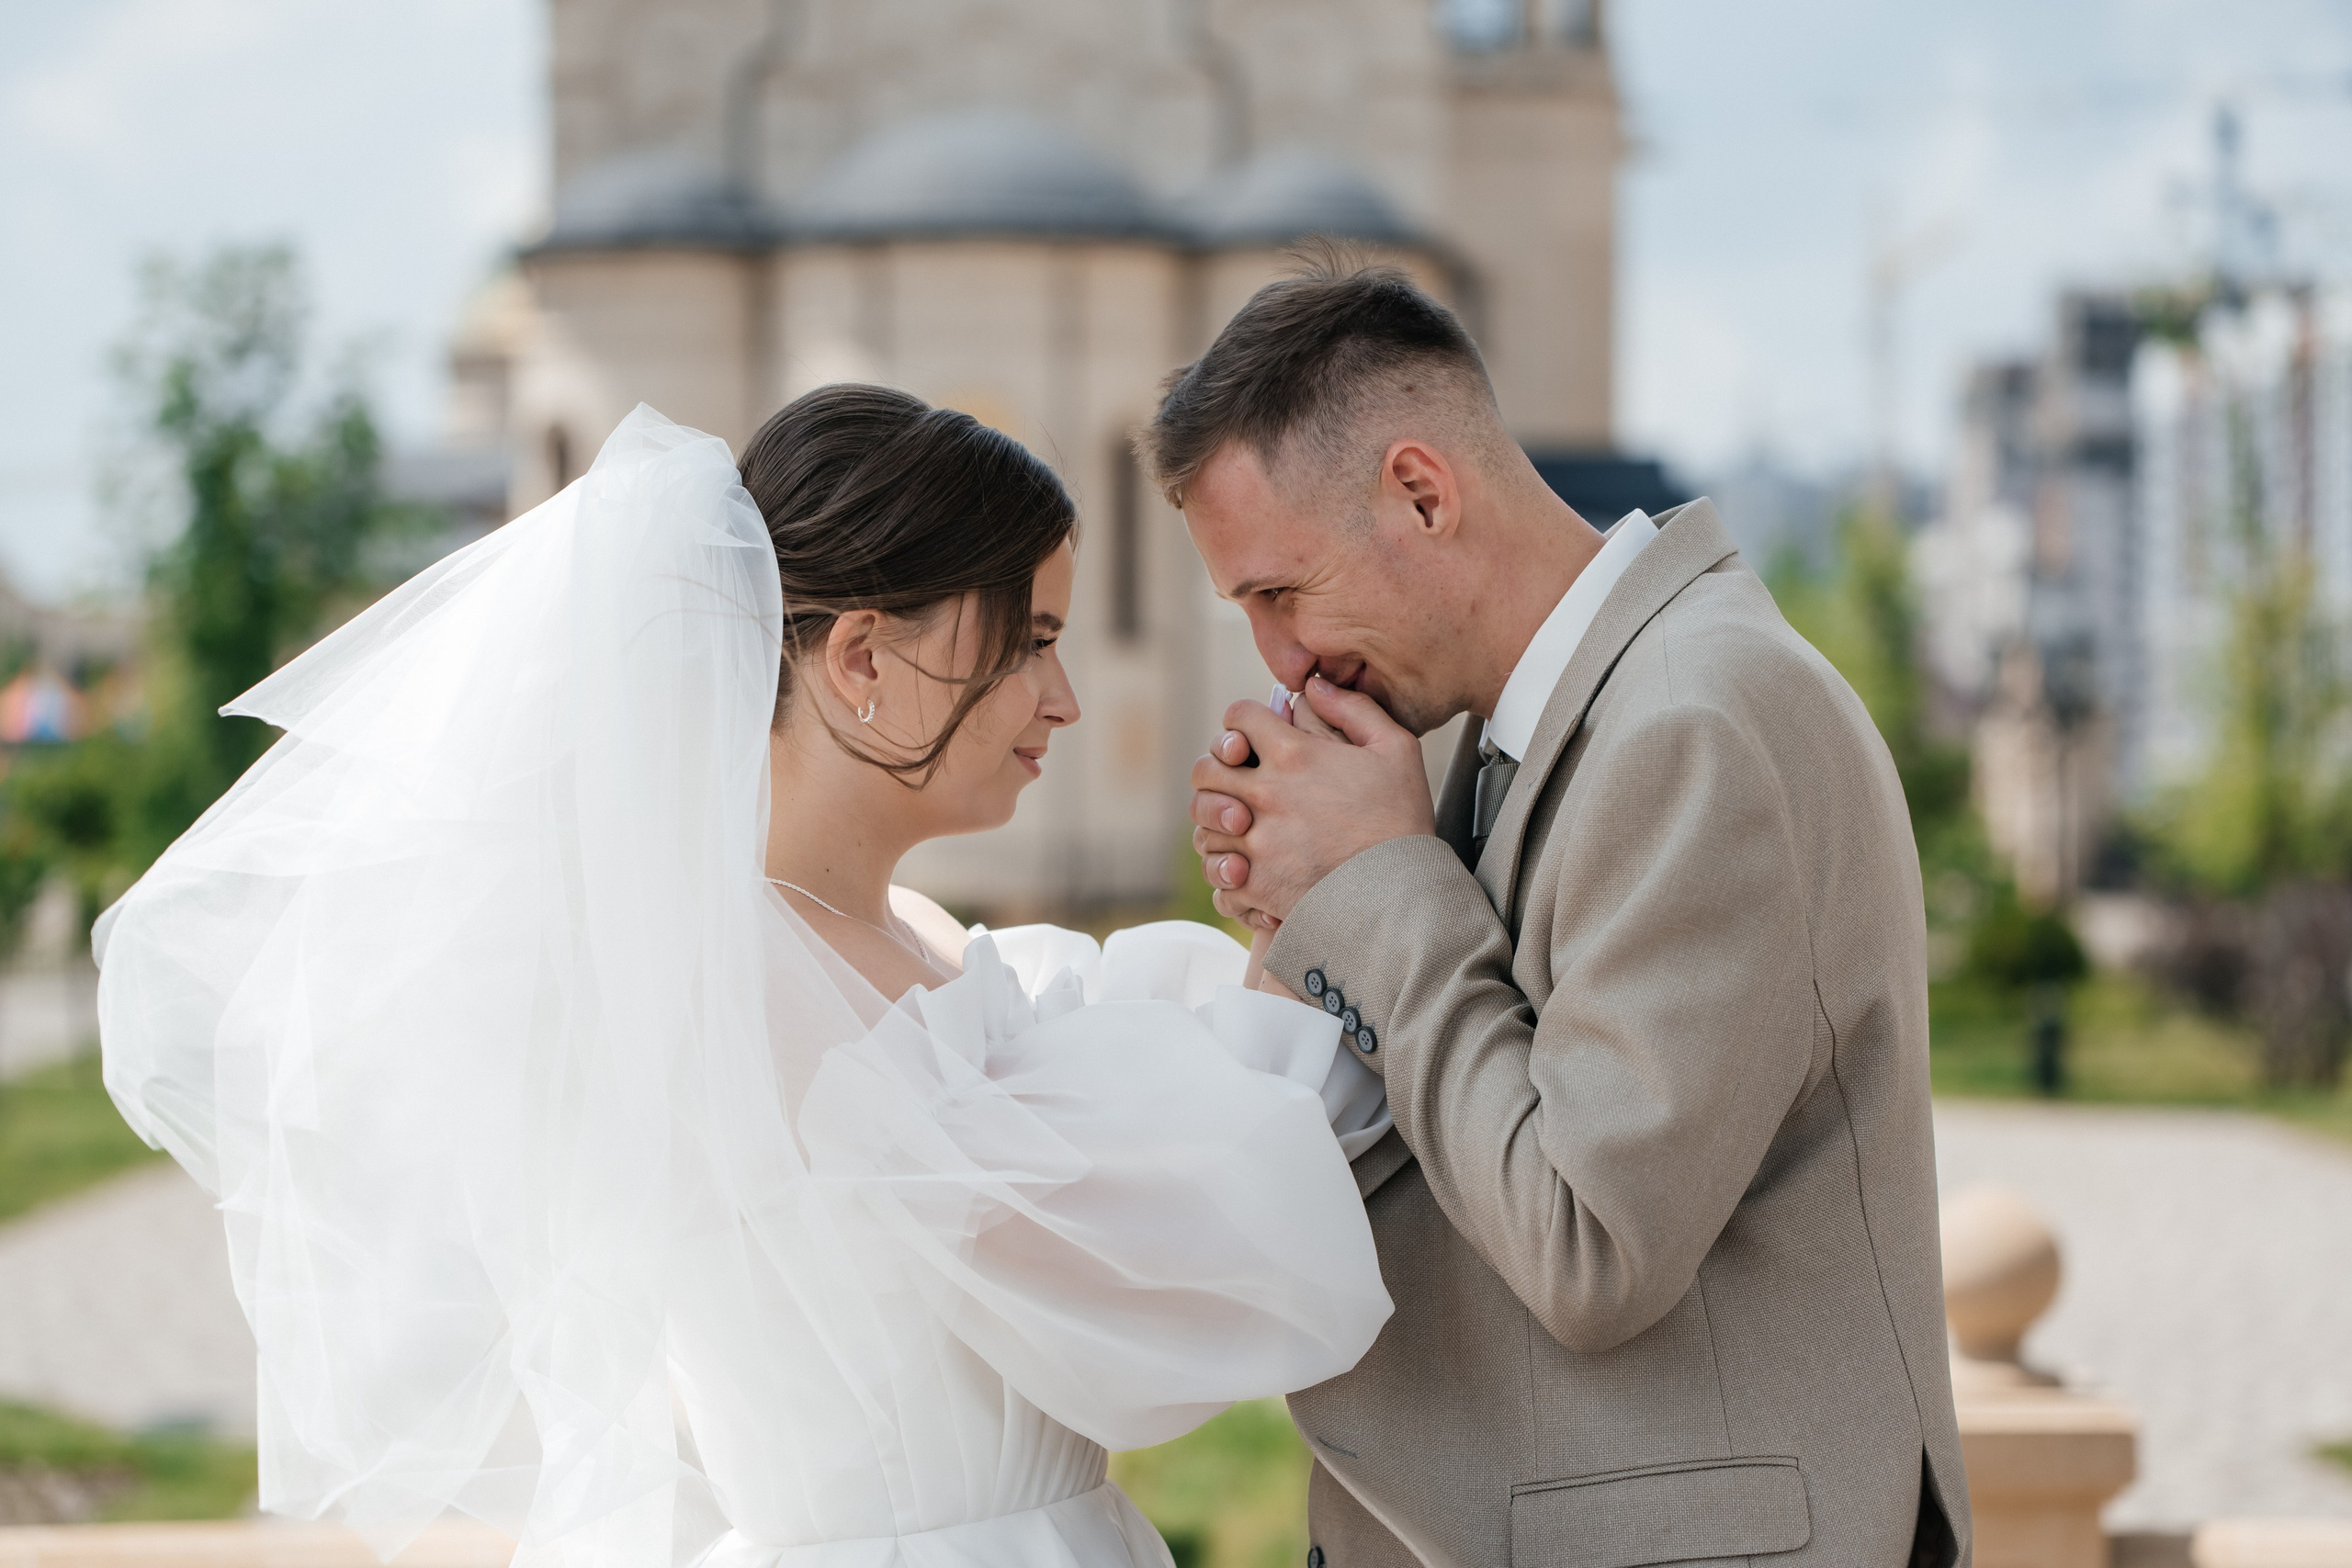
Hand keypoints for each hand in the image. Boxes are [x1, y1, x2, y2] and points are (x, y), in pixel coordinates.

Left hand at [1190, 676, 1435, 924]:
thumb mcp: (1397, 749)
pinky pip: (1217, 876)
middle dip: (1218, 771)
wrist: (1403, 896)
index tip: (1255, 737)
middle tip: (1239, 783)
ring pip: (1203, 826)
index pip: (1238, 717)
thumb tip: (1315, 686)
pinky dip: (1228, 874)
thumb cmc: (1403, 821)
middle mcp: (1265, 795)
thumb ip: (1354, 708)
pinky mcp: (1255, 885)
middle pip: (1205, 770)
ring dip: (1218, 825)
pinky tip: (1250, 870)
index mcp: (1294, 755)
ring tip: (1244, 830)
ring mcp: (1255, 842)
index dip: (1244, 721)